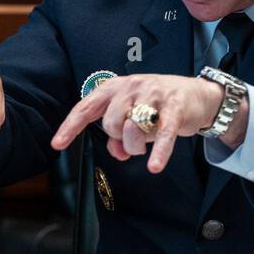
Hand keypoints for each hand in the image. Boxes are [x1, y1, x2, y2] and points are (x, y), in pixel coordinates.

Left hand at [50, 73, 238, 172]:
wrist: (196, 95)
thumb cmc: (157, 107)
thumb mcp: (132, 118)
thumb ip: (118, 136)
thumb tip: (117, 153)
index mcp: (115, 88)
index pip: (86, 107)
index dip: (70, 126)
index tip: (57, 144)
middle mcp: (131, 87)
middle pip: (111, 123)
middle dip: (119, 140)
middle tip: (133, 141)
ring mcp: (153, 94)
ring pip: (133, 129)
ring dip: (138, 146)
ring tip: (147, 144)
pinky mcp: (175, 107)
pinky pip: (163, 133)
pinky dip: (159, 151)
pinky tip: (155, 166)